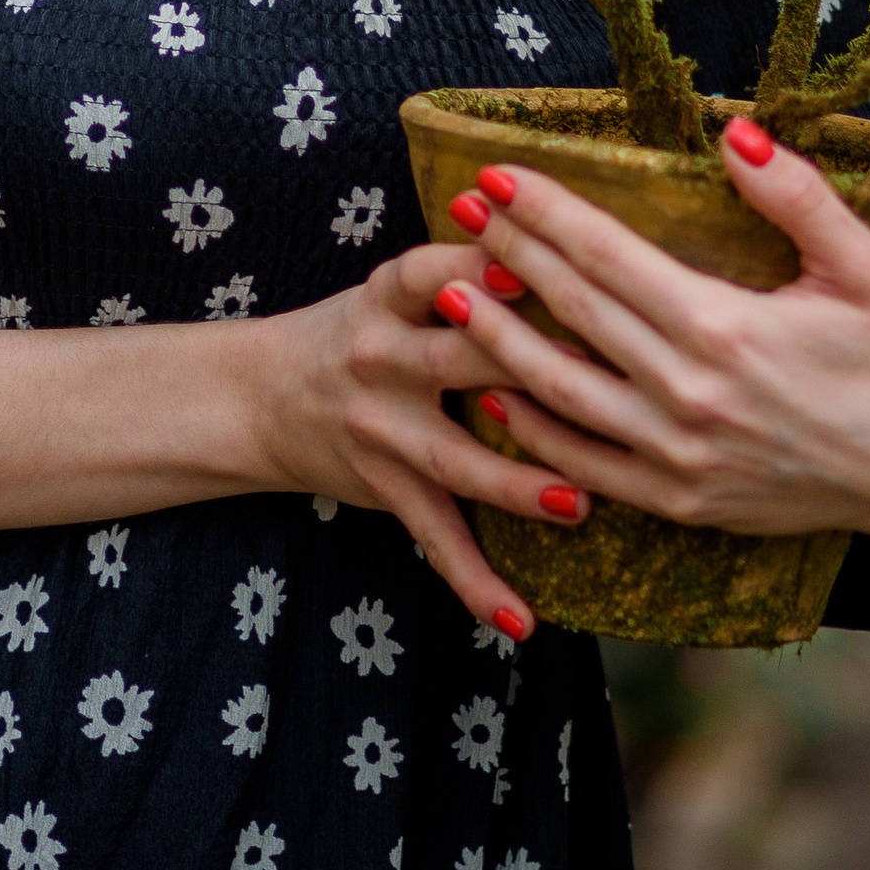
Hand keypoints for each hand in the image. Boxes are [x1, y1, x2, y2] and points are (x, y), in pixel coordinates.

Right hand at [253, 240, 595, 639]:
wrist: (260, 395)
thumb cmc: (359, 333)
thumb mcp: (395, 291)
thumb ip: (468, 276)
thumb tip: (575, 251)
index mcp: (387, 297)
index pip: (432, 272)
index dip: (479, 268)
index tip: (534, 267)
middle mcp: (379, 358)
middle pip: (457, 361)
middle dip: (530, 374)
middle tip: (610, 385)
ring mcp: (378, 428)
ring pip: (454, 459)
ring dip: (518, 485)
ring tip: (581, 503)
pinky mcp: (381, 487)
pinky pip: (432, 539)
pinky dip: (474, 582)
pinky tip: (520, 619)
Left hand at [450, 121, 869, 544]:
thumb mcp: (861, 264)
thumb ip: (797, 195)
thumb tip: (735, 129)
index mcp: (726, 327)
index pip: (609, 256)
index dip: (546, 211)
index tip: (495, 172)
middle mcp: (690, 395)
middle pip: (572, 310)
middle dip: (506, 252)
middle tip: (456, 206)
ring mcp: (678, 457)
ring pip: (559, 391)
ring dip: (495, 337)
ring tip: (443, 290)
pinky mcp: (679, 501)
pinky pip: (584, 465)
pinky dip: (532, 429)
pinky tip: (494, 392)